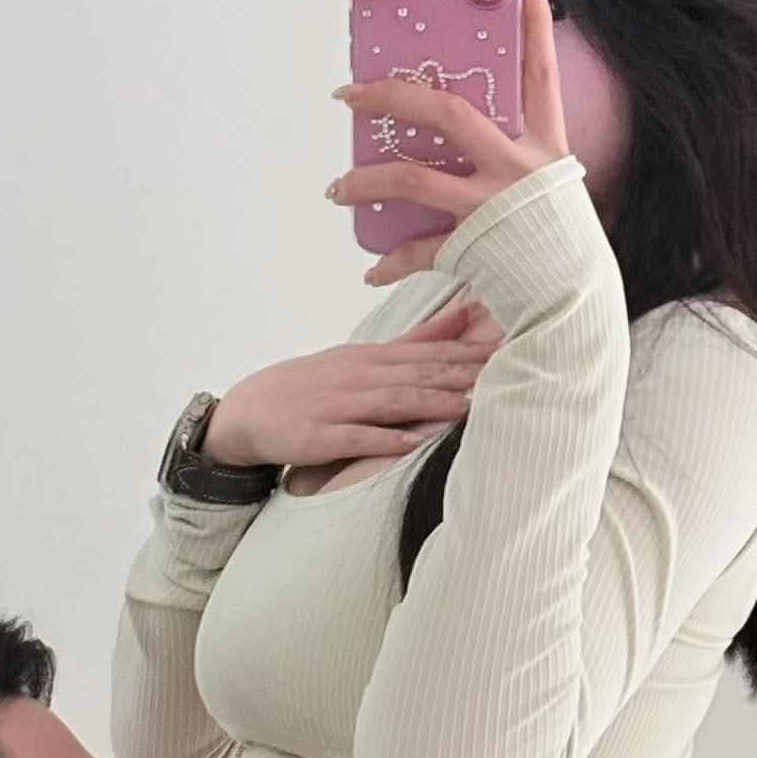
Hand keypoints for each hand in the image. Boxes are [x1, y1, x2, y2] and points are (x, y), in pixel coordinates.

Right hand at [203, 294, 500, 470]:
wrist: (250, 410)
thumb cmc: (314, 384)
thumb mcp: (364, 356)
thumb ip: (417, 339)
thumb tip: (464, 314)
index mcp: (372, 356)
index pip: (427, 351)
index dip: (467, 350)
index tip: (506, 348)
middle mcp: (357, 376)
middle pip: (416, 372)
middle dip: (460, 373)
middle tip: (501, 373)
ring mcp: (337, 405)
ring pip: (391, 401)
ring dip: (430, 402)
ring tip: (467, 408)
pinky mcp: (318, 436)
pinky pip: (354, 437)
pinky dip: (384, 439)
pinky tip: (411, 443)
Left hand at [330, 0, 574, 286]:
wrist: (576, 308)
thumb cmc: (556, 243)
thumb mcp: (546, 186)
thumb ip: (509, 152)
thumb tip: (449, 123)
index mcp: (545, 145)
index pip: (541, 67)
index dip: (535, 16)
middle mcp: (520, 168)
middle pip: (448, 112)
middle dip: (391, 95)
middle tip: (348, 92)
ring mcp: (496, 207)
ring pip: (414, 178)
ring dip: (366, 181)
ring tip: (338, 189)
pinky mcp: (477, 248)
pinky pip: (420, 250)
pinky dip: (391, 261)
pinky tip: (370, 267)